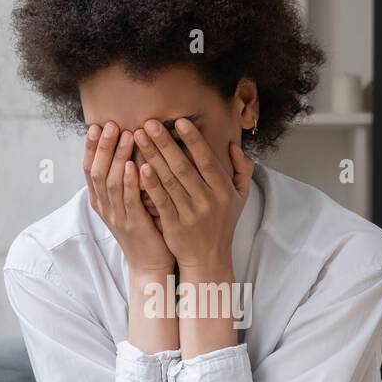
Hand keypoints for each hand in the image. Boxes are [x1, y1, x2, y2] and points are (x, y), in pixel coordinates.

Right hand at [84, 121, 173, 273]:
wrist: (151, 263)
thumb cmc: (145, 228)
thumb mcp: (129, 201)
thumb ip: (125, 179)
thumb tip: (129, 146)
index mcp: (100, 200)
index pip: (88, 168)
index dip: (91, 147)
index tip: (95, 125)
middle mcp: (104, 207)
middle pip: (96, 171)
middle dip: (102, 146)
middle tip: (109, 124)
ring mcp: (117, 217)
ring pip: (110, 182)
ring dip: (117, 157)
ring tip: (125, 136)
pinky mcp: (133, 224)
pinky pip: (128, 200)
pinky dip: (129, 181)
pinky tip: (133, 165)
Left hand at [131, 117, 253, 272]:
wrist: (208, 259)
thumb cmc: (222, 224)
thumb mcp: (240, 197)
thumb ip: (242, 170)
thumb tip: (234, 146)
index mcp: (224, 191)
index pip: (207, 160)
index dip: (193, 140)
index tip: (179, 121)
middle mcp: (208, 201)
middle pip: (184, 167)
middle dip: (165, 143)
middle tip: (149, 123)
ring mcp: (190, 214)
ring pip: (169, 180)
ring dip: (153, 156)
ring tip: (139, 137)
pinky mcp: (174, 225)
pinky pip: (160, 200)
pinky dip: (151, 183)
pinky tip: (139, 167)